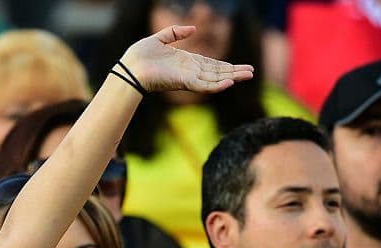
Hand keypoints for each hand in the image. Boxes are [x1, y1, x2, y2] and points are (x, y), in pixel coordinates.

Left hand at [119, 25, 253, 94]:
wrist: (129, 68)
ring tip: (248, 76)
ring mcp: (187, 79)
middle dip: (234, 72)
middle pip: (217, 73)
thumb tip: (192, 29)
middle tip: (251, 72)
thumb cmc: (139, 56)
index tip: (240, 67)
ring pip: (214, 80)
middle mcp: (189, 72)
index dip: (226, 66)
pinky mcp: (183, 83)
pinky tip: (229, 83)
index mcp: (185, 62)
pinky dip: (216, 85)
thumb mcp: (160, 39)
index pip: (210, 65)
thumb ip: (175, 32)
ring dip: (231, 78)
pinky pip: (203, 86)